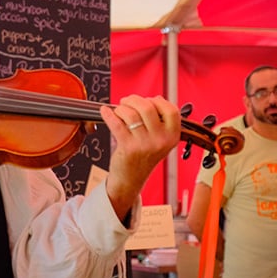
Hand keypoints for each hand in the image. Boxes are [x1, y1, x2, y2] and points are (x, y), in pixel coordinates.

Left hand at [100, 95, 180, 219]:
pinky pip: (116, 124)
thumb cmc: (143, 156)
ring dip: (121, 108)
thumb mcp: (160, 140)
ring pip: (131, 114)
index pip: (171, 110)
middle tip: (126, 102)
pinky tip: (104, 112)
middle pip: (148, 107)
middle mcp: (161, 140)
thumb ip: (161, 121)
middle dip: (133, 100)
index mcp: (172, 136)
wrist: (131, 179)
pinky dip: (108, 115)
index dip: (157, 101)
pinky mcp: (128, 148)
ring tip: (118, 111)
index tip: (148, 100)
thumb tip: (155, 98)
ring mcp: (145, 144)